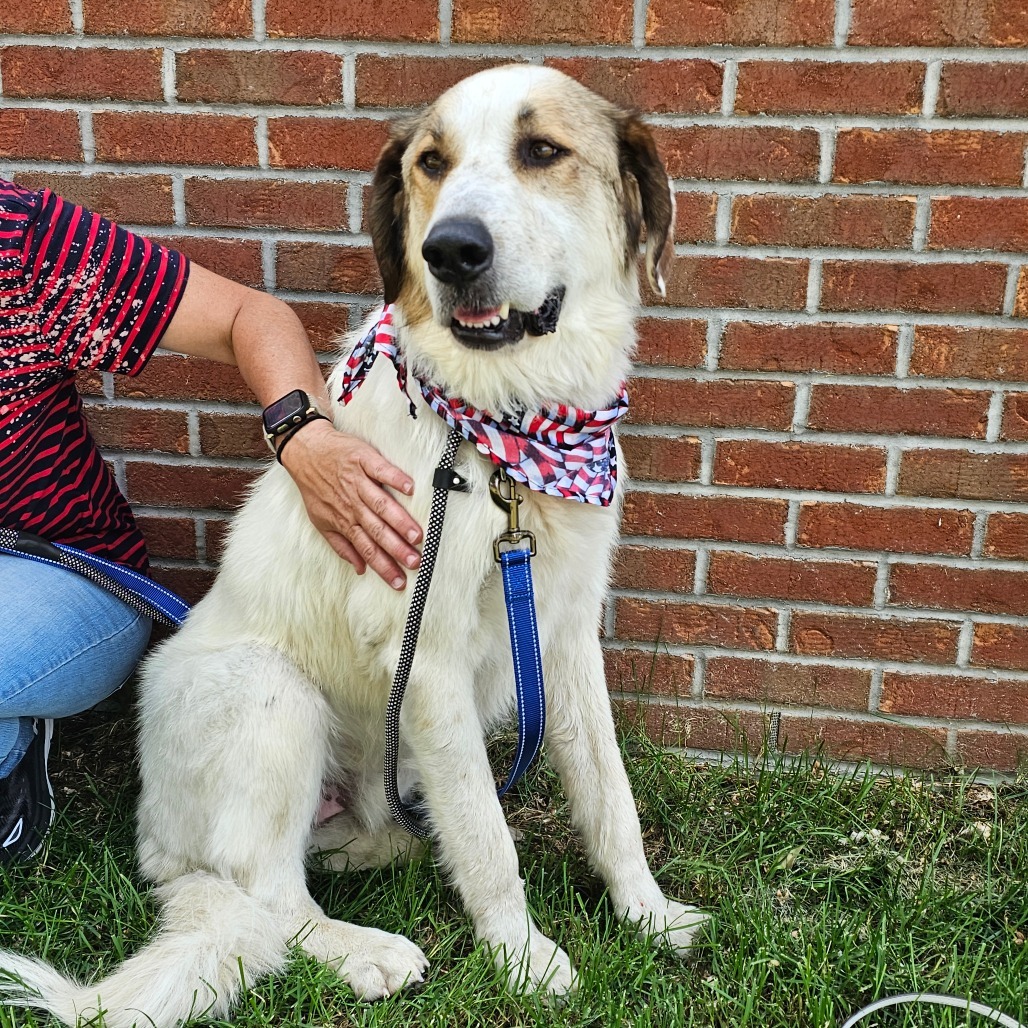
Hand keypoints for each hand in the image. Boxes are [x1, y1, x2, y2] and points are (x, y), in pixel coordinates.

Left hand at [277, 419, 421, 588]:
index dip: (383, 566)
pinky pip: (381, 470)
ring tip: (416, 535)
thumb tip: (360, 569)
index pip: (367, 549)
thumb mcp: (321, 520)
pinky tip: (410, 488)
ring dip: (399, 521)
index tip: (399, 581)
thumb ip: (341, 546)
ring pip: (381, 505)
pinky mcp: (363, 460)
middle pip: (377, 530)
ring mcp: (358, 482)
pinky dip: (395, 478)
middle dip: (396, 549)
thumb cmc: (315, 486)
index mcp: (344, 520)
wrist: (305, 450)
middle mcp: (352, 504)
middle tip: (414, 562)